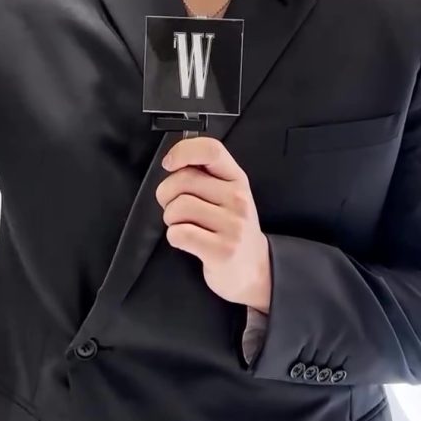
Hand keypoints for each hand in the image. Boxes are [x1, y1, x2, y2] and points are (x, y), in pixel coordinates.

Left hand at [156, 136, 270, 311]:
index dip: (183, 151)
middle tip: (173, 207)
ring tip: (183, 226)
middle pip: (183, 180)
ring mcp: (233, 226)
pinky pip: (179, 233)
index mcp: (237, 178)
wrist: (255, 270)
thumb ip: (205, 174)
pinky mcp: (222, 251)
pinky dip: (174, 237)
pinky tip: (186, 241)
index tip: (169, 164)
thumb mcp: (227, 194)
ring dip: (170, 218)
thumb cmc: (230, 228)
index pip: (211, 150)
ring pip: (178, 207)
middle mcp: (238, 198)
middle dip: (166, 194)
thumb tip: (172, 160)